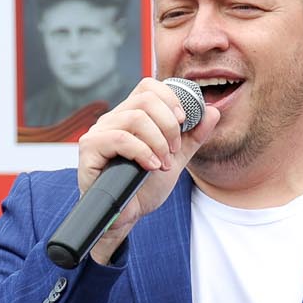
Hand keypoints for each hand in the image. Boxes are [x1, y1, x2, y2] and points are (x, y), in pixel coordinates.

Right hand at [76, 79, 214, 261]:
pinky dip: (142, 151)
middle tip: (174, 150)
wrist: (127, 216)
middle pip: (145, 99)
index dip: (170, 99)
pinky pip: (120, 138)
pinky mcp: (89, 148)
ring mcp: (99, 132)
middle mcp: (112, 119)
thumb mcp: (176, 159)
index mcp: (130, 116)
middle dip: (169, 125)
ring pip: (135, 118)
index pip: (149, 86)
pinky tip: (151, 166)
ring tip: (163, 163)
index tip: (183, 122)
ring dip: (158, 141)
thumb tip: (213, 112)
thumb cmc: (144, 187)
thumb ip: (193, 137)